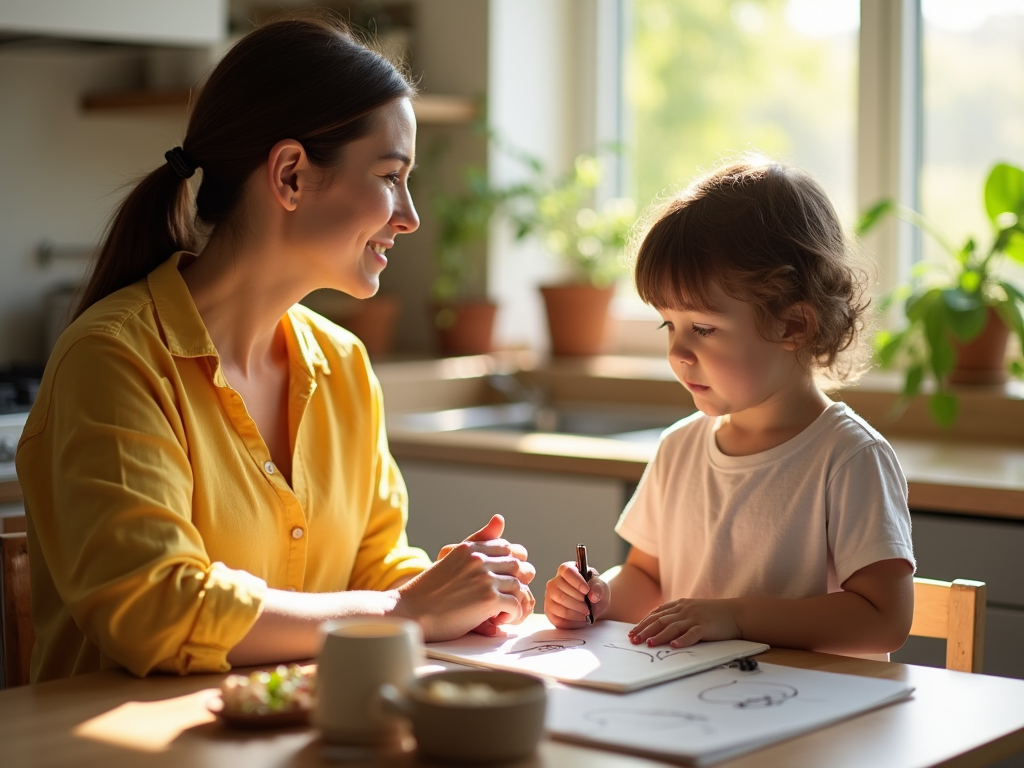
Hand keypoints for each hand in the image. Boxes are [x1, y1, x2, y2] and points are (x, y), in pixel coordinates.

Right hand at [395, 540, 526, 641]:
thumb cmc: (430, 589)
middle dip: (518, 583)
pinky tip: (498, 620)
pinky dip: (512, 614)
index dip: (512, 565)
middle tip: (508, 598)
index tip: (505, 580)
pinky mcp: (487, 598)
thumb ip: (477, 541)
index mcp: (470, 548)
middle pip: (517, 566)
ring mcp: (484, 578)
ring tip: (503, 612)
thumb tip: (501, 518)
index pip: (507, 548)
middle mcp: (478, 559)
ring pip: (519, 586)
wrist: (410, 611)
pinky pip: (515, 604)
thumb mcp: (452, 558)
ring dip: (515, 601)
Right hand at [544, 561, 607, 627]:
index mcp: (566, 570)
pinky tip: (581, 620)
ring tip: (586, 613)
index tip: (587, 590)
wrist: (593, 604)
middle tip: (588, 607)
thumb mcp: (600, 586)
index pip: (567, 571)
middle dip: (577, 601)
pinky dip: (572, 622)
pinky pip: (558, 619)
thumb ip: (598, 588)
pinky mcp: (550, 612)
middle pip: (560, 591)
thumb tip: (593, 596)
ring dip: (575, 612)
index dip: (576, 581)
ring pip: (559, 606)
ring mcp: (549, 598)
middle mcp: (554, 582)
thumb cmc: (593, 591)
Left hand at [628, 598, 740, 647]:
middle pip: (660, 620)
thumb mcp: (692, 610)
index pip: (656, 614)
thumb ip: (677, 615)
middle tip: (633, 639)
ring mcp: (694, 617)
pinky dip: (682, 640)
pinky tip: (674, 646)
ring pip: (672, 627)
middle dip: (644, 630)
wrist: (736, 613)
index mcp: (680, 605)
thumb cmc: (713, 614)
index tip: (632, 632)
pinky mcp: (705, 627)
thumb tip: (659, 626)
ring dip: (658, 636)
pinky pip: (692, 634)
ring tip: (648, 643)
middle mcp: (684, 610)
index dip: (643, 623)